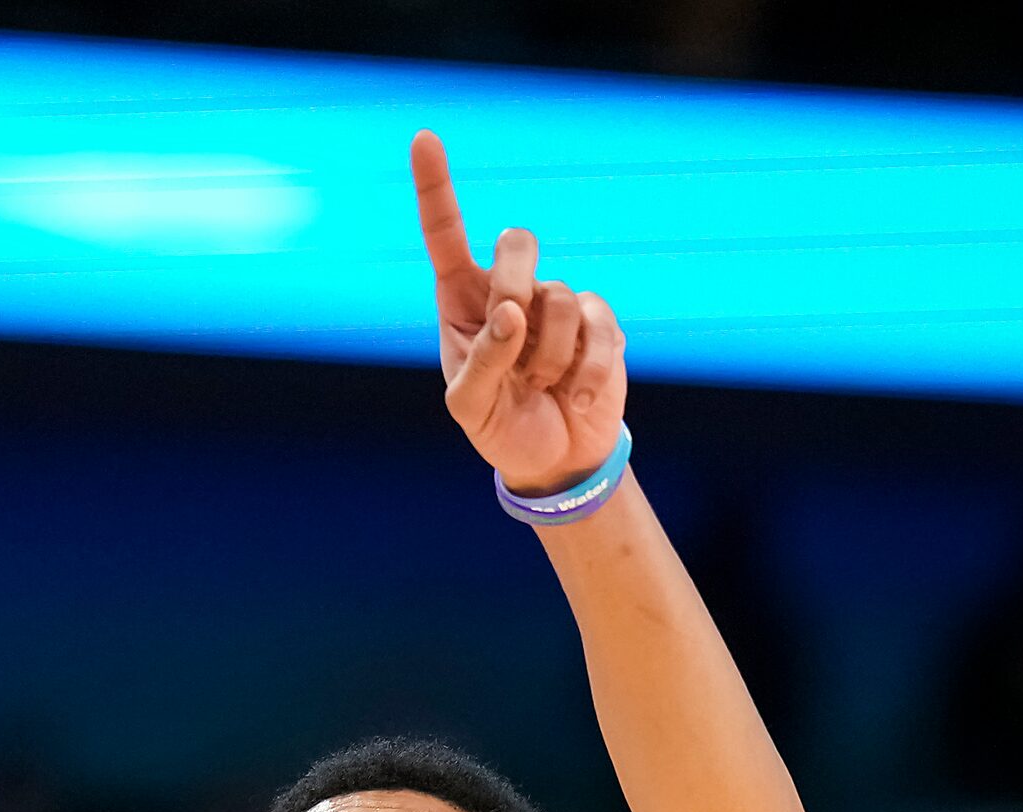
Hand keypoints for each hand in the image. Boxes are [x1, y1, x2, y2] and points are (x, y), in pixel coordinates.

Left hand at [411, 128, 627, 496]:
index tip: (422, 138)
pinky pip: (599, 325)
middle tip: (514, 331)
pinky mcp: (599, 324)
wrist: (555, 461)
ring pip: (560, 296)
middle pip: (516, 242)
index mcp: (462, 303)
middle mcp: (509, 292)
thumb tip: (512, 313)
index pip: (447, 237)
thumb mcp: (472, 408)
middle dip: (515, 284)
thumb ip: (482, 362)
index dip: (436, 189)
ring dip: (549, 355)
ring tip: (541, 387)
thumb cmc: (500, 428)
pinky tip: (575, 397)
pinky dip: (587, 370)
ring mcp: (556, 304)